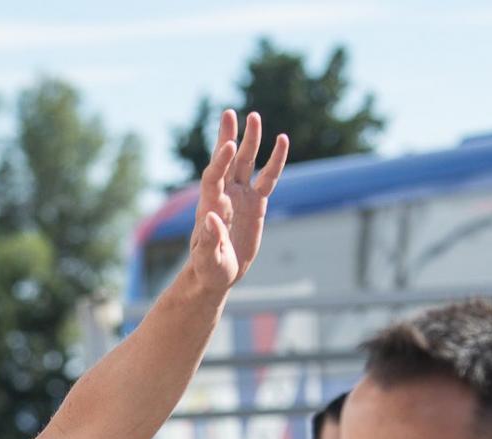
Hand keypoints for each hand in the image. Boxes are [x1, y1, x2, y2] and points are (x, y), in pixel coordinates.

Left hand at [185, 110, 288, 295]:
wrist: (218, 273)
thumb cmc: (208, 268)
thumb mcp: (208, 259)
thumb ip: (209, 240)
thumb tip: (211, 217)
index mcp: (209, 205)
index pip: (213, 177)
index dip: (219, 161)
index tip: (227, 144)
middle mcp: (223, 195)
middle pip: (225, 160)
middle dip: (228, 137)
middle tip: (229, 113)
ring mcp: (240, 195)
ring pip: (245, 162)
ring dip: (250, 141)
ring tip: (254, 117)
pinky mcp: (255, 202)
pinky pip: (267, 177)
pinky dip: (275, 160)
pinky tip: (283, 140)